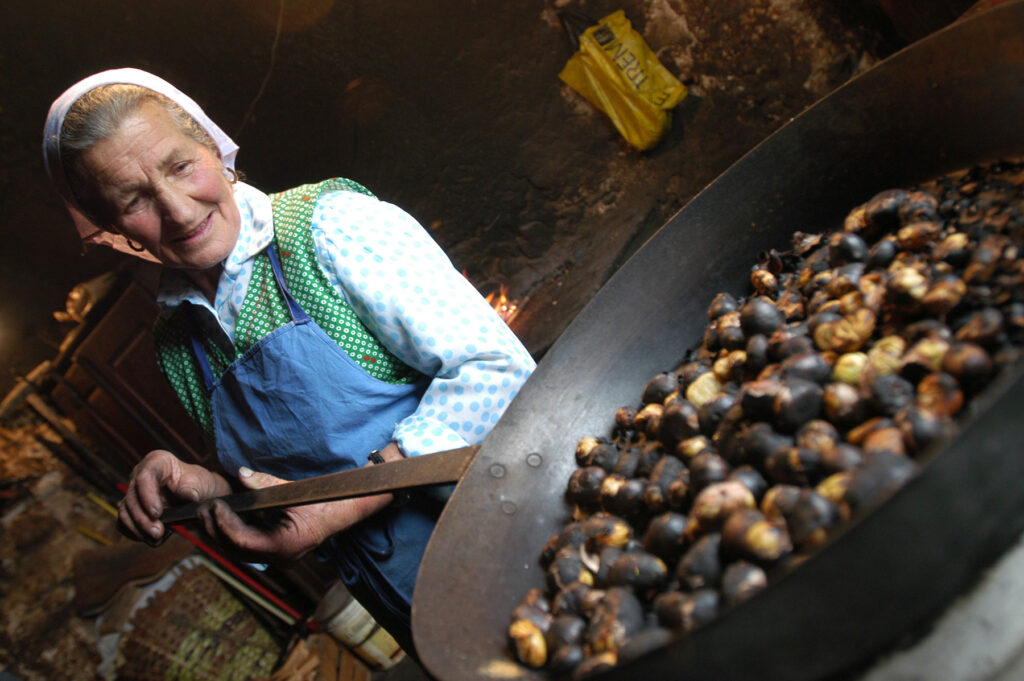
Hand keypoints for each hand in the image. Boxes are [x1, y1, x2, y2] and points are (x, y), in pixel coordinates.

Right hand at [119, 449, 230, 542]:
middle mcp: (139, 475)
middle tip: (157, 533)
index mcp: (156, 462)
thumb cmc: (198, 483)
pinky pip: (124, 522)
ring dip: (138, 529)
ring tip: (155, 539)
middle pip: (132, 497)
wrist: (197, 494)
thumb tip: (191, 496)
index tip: (157, 514)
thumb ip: (193, 488)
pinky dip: (134, 532)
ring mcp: (134, 492)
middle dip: (143, 518)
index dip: (147, 496)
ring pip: (125, 511)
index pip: (145, 476)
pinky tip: (148, 540)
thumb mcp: (201, 482)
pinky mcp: (132, 508)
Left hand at [198, 462, 395, 562]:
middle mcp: (280, 558)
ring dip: (220, 533)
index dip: (225, 525)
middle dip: (216, 530)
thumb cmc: (326, 500)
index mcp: (286, 546)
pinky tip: (223, 518)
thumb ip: (265, 484)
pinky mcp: (276, 551)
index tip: (215, 506)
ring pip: (239, 552)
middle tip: (202, 509)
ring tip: (207, 513)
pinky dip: (232, 533)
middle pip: (236, 552)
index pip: (244, 543)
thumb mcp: (294, 490)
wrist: (345, 509)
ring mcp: (278, 557)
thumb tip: (240, 474)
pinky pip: (247, 546)